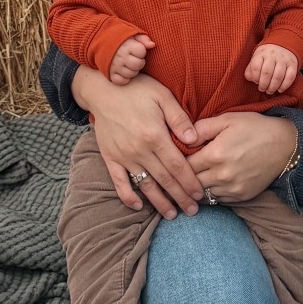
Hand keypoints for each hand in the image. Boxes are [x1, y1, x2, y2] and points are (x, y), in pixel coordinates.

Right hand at [71, 65, 202, 218]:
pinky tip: (138, 206)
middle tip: (193, 211)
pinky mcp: (110, 158)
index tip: (200, 195)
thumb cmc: (137, 89)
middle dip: (180, 197)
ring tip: (172, 215)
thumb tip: (195, 140)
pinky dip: (128, 196)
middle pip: (165, 180)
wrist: (103, 88)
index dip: (190, 183)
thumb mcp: (163, 96)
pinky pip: (119, 182)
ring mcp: (123, 156)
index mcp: (155, 136)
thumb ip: (180, 119)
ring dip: (159, 202)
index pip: (178, 167)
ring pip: (145, 185)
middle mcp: (139, 150)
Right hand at [109, 33, 152, 84]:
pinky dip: (125, 78)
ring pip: (131, 74)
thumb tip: (153, 45)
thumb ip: (144, 39)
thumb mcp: (132, 34)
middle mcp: (120, 56)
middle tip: (135, 59)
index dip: (142, 51)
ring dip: (133, 71)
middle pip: (137, 65)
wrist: (102, 42)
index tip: (137, 49)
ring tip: (130, 64)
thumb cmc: (122, 39)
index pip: (141, 51)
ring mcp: (115, 66)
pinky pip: (122, 81)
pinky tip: (125, 71)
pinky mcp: (110, 74)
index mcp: (127, 45)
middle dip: (139, 62)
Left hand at [188, 112, 298, 203]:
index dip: (177, 162)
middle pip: (190, 183)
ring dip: (195, 188)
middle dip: (183, 178)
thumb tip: (182, 138)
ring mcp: (232, 188)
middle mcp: (221, 175)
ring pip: (202, 194)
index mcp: (215, 154)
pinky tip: (209, 185)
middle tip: (177, 173)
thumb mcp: (228, 119)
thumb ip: (202, 127)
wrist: (285, 145)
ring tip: (190, 181)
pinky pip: (218, 200)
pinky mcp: (241, 197)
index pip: (184, 165)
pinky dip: (211, 194)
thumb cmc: (255, 128)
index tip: (174, 159)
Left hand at [245, 43, 298, 95]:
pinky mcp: (293, 64)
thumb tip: (250, 79)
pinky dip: (285, 85)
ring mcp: (284, 59)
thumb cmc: (266, 56)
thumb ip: (250, 68)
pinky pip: (290, 77)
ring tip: (269, 91)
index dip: (255, 77)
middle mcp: (273, 55)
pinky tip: (280, 90)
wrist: (283, 44)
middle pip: (267, 72)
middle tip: (262, 89)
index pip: (256, 67)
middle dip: (263, 84)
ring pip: (278, 76)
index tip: (256, 82)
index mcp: (262, 53)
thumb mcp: (256, 58)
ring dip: (273, 87)